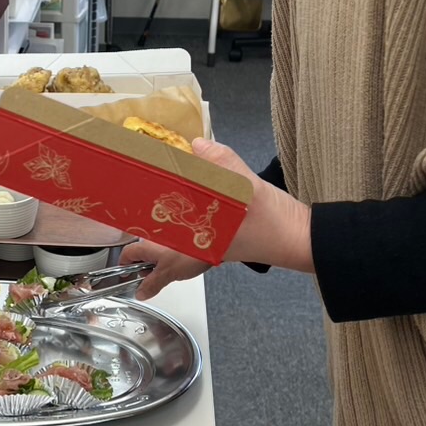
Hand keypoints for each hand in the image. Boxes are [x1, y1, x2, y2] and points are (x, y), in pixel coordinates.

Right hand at [121, 239, 210, 300]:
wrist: (214, 244)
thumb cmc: (190, 254)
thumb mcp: (167, 275)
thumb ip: (151, 285)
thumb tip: (141, 293)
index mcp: (146, 245)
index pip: (126, 254)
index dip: (123, 267)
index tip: (125, 277)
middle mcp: (153, 239)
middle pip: (139, 255)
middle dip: (142, 269)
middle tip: (149, 281)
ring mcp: (165, 239)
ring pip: (153, 254)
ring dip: (156, 266)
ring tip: (166, 276)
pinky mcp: (177, 242)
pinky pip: (165, 253)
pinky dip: (166, 262)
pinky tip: (176, 268)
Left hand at [123, 139, 313, 300]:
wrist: (299, 236)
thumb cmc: (271, 217)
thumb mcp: (244, 184)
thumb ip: (218, 162)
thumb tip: (196, 145)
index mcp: (201, 241)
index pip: (163, 250)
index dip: (141, 253)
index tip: (125, 252)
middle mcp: (207, 251)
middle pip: (171, 268)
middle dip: (150, 274)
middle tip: (133, 277)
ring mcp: (218, 252)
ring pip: (185, 269)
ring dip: (167, 273)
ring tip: (150, 281)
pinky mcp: (229, 248)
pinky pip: (198, 261)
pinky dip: (185, 263)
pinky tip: (184, 251)